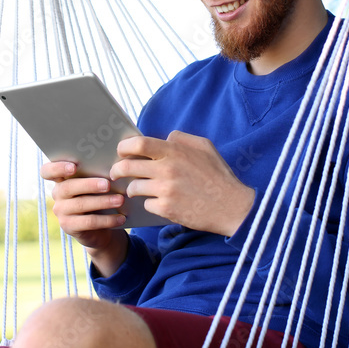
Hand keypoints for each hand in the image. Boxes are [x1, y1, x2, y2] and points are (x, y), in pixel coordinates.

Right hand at [40, 160, 128, 276]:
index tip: (74, 167)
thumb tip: (112, 165)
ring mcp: (61, 211)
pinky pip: (88, 222)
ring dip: (103, 202)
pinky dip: (107, 220)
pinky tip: (120, 218)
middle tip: (107, 185)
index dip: (57, 167)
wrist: (99, 227)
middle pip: (67, 187)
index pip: (47, 171)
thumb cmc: (99, 196)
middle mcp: (57, 194)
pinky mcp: (68, 226)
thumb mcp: (96, 183)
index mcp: (61, 178)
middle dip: (89, 185)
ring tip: (120, 200)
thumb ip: (97, 173)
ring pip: (80, 204)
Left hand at [110, 130, 254, 236]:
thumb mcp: (205, 147)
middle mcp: (167, 169)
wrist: (232, 207)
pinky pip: (146, 204)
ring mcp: (166, 190)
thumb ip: (182, 138)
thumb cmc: (219, 176)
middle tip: (116, 173)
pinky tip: (159, 203)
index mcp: (175, 151)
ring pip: (133, 188)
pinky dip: (150, 204)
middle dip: (117, 170)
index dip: (124, 147)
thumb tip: (164, 138)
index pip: (139, 143)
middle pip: (127, 166)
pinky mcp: (166, 209)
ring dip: (132, 189)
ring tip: (137, 190)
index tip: (121, 152)